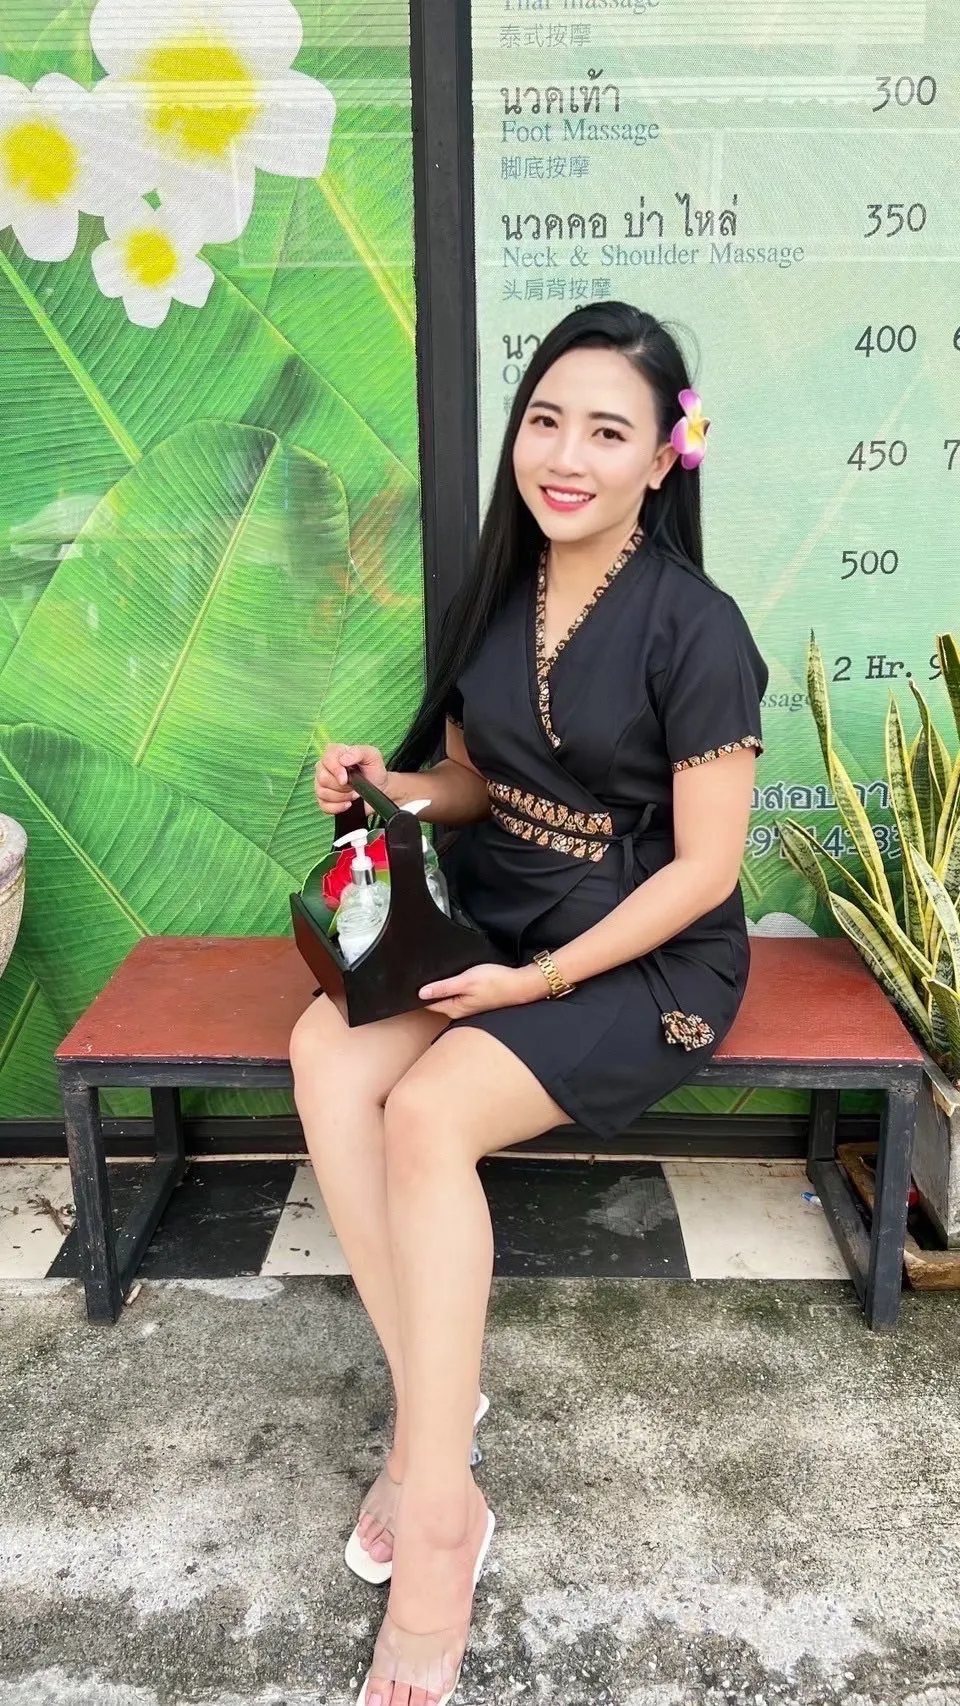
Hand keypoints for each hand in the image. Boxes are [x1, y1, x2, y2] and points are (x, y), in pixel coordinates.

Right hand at [314, 743, 388, 815]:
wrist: (379, 788)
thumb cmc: (374, 770)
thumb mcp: (373, 755)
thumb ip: (358, 752)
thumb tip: (343, 759)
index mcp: (335, 753)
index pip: (326, 759)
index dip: (336, 771)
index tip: (347, 779)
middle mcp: (325, 767)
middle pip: (323, 778)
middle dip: (342, 786)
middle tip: (354, 786)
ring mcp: (322, 784)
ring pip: (322, 793)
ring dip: (342, 796)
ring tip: (354, 793)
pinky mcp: (324, 799)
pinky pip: (324, 806)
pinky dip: (338, 807)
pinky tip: (348, 804)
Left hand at [419, 962, 544, 1018]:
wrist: (521, 985)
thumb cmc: (497, 982)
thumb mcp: (466, 981)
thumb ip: (443, 987)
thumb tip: (421, 993)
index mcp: (454, 1008)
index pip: (427, 1003)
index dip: (417, 993)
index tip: (408, 984)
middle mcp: (459, 1011)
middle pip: (436, 1002)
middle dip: (428, 991)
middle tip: (417, 978)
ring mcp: (468, 1007)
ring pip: (447, 998)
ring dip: (441, 989)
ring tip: (434, 978)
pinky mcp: (475, 1001)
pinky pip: (458, 996)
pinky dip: (453, 989)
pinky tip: (454, 981)